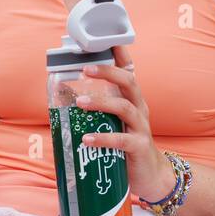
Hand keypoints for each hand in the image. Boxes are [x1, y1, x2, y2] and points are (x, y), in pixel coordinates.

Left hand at [72, 45, 174, 202]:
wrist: (151, 176)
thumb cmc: (127, 146)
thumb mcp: (115, 123)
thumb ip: (98, 110)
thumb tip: (63, 96)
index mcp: (133, 101)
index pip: (129, 71)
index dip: (121, 55)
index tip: (109, 39)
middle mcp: (140, 109)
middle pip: (129, 82)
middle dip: (108, 72)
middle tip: (85, 70)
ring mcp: (142, 127)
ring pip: (124, 108)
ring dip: (101, 103)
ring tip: (80, 103)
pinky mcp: (139, 147)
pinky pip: (121, 139)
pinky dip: (103, 138)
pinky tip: (86, 139)